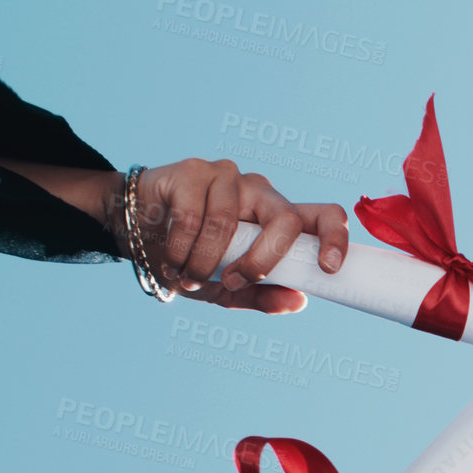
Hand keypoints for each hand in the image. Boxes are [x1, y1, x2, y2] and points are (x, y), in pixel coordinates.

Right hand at [124, 158, 349, 312]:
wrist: (137, 233)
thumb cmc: (191, 259)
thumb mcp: (227, 289)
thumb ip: (261, 295)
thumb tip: (299, 301)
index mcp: (279, 218)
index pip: (323, 215)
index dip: (335, 237)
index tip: (329, 268)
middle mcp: (261, 192)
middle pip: (285, 218)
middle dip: (263, 260)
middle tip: (235, 282)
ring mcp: (228, 177)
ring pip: (230, 222)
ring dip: (206, 262)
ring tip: (188, 277)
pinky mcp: (193, 171)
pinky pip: (193, 216)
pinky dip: (182, 248)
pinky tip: (173, 260)